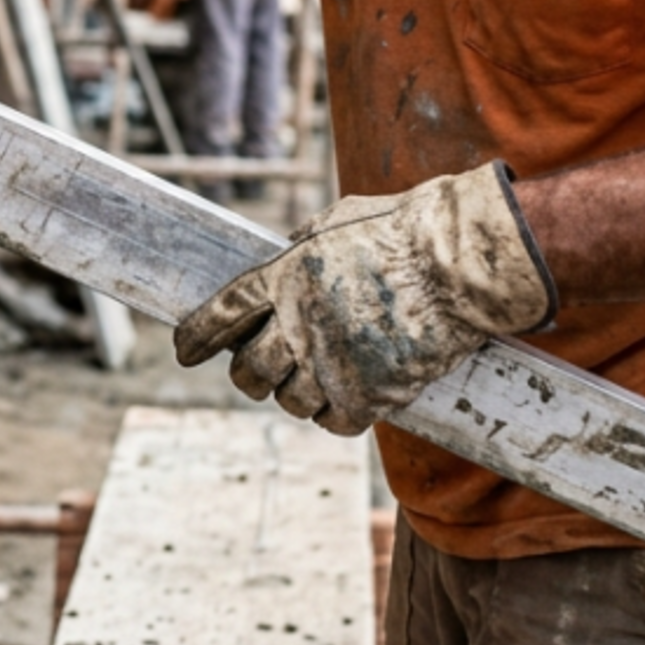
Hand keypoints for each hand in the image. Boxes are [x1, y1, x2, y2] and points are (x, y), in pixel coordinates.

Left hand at [172, 163, 555, 435]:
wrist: (458, 265)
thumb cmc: (403, 231)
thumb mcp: (336, 223)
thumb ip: (301, 249)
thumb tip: (283, 258)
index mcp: (283, 278)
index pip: (220, 316)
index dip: (197, 337)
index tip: (186, 351)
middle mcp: (298, 325)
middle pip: (248, 370)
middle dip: (247, 374)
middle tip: (259, 371)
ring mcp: (332, 364)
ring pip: (288, 401)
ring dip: (293, 394)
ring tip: (312, 380)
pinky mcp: (369, 394)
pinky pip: (333, 421)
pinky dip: (333, 414)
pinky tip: (344, 400)